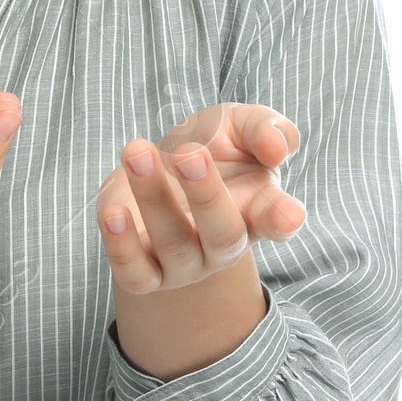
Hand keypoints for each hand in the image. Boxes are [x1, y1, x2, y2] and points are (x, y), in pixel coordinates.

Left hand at [95, 102, 306, 294]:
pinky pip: (135, 274)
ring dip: (154, 199)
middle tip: (189, 154)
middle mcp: (223, 245)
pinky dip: (122, 248)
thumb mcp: (238, 125)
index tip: (288, 214)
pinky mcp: (143, 270)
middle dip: (206, 195)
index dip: (283, 219)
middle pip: (223, 235)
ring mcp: (184, 263)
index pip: (277, 220)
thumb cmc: (210, 146)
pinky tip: (113, 213)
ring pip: (174, 245)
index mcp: (256, 210)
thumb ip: (265, 129)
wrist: (160, 168)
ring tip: (138, 153)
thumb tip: (276, 148)